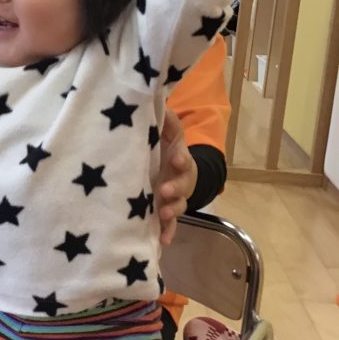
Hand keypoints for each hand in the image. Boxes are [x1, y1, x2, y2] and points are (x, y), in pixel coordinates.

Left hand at [156, 110, 197, 246]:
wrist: (170, 170)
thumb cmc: (165, 148)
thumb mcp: (166, 130)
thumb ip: (164, 118)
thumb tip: (156, 97)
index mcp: (179, 160)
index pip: (183, 158)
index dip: (181, 158)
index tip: (176, 158)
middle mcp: (178, 180)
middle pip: (181, 186)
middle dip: (175, 188)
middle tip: (164, 191)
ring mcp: (171, 199)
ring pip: (176, 207)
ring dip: (171, 212)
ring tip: (163, 215)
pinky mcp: (163, 213)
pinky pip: (168, 226)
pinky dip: (167, 234)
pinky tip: (162, 243)